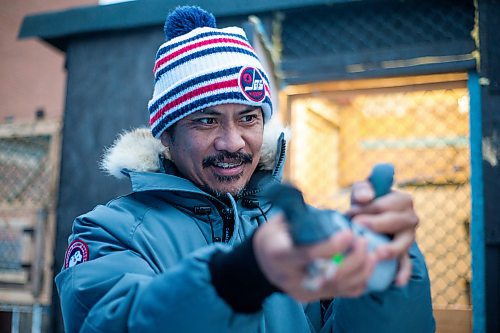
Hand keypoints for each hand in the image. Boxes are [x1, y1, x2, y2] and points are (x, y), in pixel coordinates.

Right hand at [253, 214, 375, 301]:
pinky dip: (359, 283)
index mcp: (280, 255)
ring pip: (338, 287)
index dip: (332, 246)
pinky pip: (340, 294)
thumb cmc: (275, 234)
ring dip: (361, 271)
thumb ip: (301, 214)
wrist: (262, 261)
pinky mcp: (312, 298)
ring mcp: (302, 291)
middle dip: (353, 259)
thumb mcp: (281, 221)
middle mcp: (289, 278)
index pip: (309, 255)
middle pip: (328, 275)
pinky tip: (368, 268)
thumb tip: (322, 202)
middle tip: (364, 241)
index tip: (349, 232)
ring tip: (374, 254)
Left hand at [346, 181, 418, 285]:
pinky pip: (406, 265)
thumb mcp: (362, 192)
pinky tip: (397, 282)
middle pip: (395, 222)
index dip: (366, 208)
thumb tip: (365, 197)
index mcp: (403, 200)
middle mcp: (410, 219)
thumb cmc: (365, 203)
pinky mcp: (404, 255)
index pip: (384, 204)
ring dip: (391, 250)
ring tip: (377, 253)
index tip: (349, 214)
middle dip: (375, 224)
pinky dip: (403, 274)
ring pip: (403, 244)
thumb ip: (362, 189)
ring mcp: (409, 238)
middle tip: (357, 226)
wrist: (368, 220)